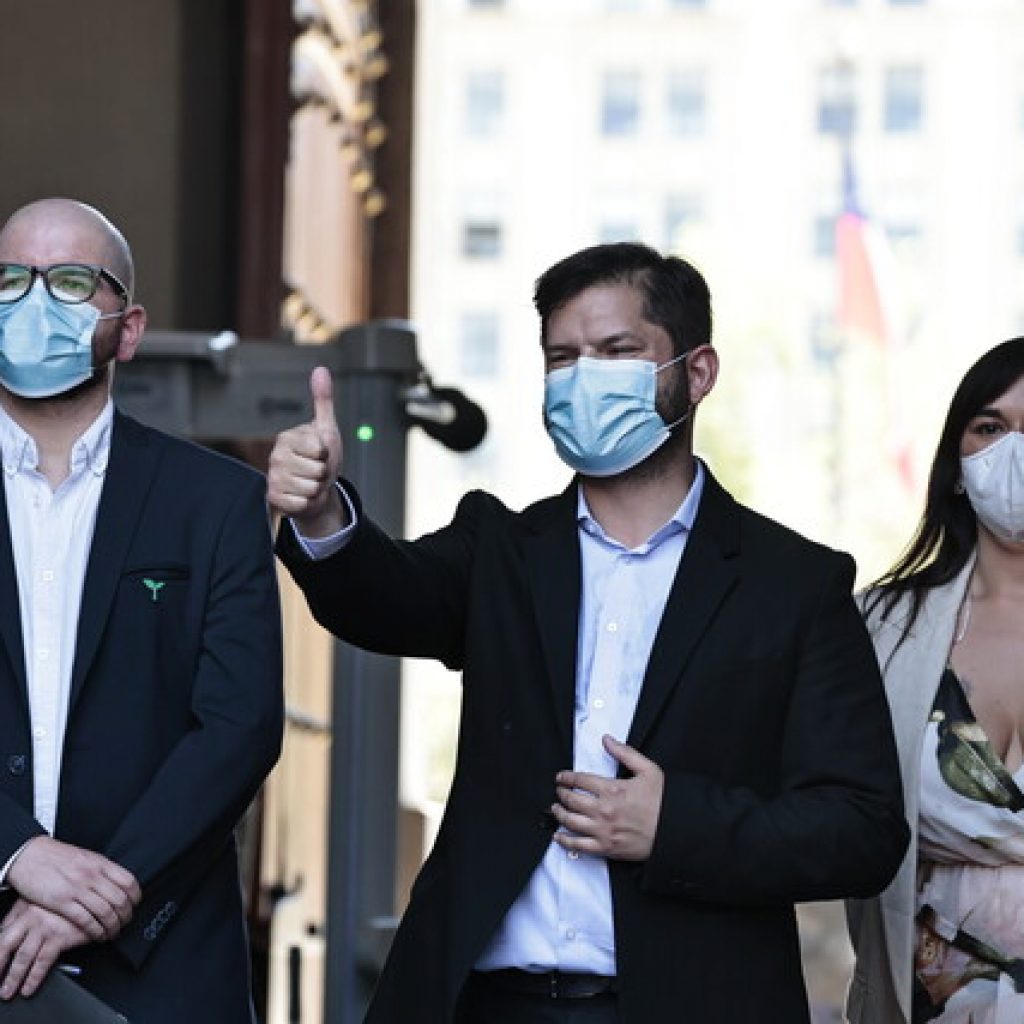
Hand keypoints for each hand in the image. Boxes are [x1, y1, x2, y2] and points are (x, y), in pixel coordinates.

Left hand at [0, 898, 89, 998]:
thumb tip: (6, 927)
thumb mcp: (43, 897)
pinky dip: (34, 977)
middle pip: (5, 945)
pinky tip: (30, 986)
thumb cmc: (69, 895)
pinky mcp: (60, 936)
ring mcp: (45, 927)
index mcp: (25, 907)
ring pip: (22, 957)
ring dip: (14, 977)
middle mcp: (31, 917)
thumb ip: (23, 911)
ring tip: (8, 991)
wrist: (94, 892)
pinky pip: (42, 961)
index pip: (2, 932)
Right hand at [6, 836, 139, 941]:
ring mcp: (77, 888)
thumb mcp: (85, 857)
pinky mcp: (61, 902)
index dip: (135, 898)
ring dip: (112, 926)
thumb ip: (101, 869)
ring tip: (113, 932)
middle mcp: (92, 875)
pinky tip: (97, 935)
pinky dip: (95, 930)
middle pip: (120, 900)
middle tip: (125, 923)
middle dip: (126, 916)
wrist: (29, 855)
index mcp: (100, 863)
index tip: (135, 906)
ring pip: (105, 912)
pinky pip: (85, 920)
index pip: (128, 882)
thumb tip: (116, 883)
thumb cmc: (55, 856)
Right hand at [267, 366, 345, 535]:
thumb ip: (323, 400)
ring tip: (311, 482)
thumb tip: (320, 369)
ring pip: (311, 488)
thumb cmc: (320, 458)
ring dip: (317, 489)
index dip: (327, 454)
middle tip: (317, 471)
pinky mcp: (274, 497)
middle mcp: (277, 456)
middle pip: (317, 470)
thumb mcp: (326, 428)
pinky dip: (308, 502)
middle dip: (324, 474)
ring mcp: (274, 477)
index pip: (320, 449)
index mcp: (288, 438)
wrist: (315, 487)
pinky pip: (302, 503)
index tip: (321, 453)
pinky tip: (302, 495)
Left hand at [550, 735, 663, 860]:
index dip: (566, 777)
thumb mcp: (648, 770)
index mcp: (612, 789)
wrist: (675, 830)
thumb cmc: (663, 801)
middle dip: (561, 794)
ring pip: (571, 822)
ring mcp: (603, 831)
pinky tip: (559, 837)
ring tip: (556, 809)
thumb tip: (607, 740)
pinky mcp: (607, 848)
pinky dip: (565, 841)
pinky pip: (579, 846)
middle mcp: (603, 810)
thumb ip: (625, 753)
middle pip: (571, 800)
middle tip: (559, 792)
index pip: (580, 780)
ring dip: (559, 814)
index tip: (561, 777)